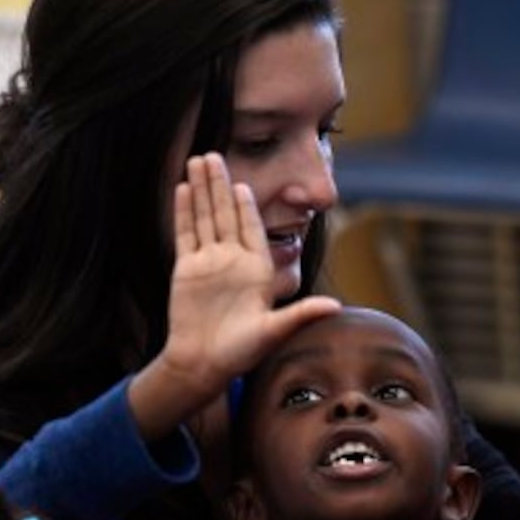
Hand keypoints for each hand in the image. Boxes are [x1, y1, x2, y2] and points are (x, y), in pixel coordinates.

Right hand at [130, 153, 339, 435]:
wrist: (203, 364)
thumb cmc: (241, 352)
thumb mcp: (274, 331)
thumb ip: (301, 314)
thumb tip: (336, 307)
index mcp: (257, 269)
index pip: (252, 228)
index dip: (246, 206)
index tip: (243, 184)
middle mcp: (233, 260)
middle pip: (226, 214)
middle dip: (221, 184)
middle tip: (214, 155)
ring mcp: (208, 262)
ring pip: (205, 217)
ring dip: (202, 189)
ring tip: (198, 159)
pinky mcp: (186, 269)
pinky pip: (185, 233)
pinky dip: (184, 210)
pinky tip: (182, 188)